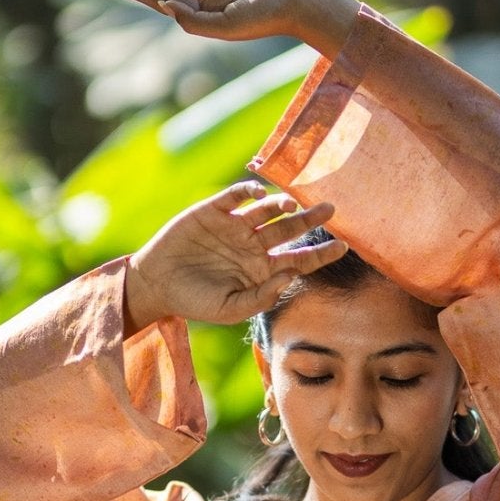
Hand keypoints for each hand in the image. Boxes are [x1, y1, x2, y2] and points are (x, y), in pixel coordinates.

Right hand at [126, 181, 348, 328]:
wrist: (156, 285)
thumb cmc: (195, 301)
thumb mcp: (230, 308)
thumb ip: (262, 297)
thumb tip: (291, 276)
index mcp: (262, 270)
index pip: (300, 259)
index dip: (322, 253)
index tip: (343, 246)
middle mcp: (253, 245)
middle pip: (290, 228)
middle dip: (310, 218)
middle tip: (330, 208)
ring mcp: (234, 226)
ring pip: (266, 210)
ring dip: (280, 204)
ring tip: (291, 204)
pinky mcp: (213, 210)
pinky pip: (235, 196)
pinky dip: (248, 192)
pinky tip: (257, 194)